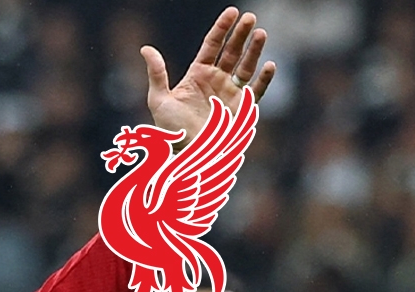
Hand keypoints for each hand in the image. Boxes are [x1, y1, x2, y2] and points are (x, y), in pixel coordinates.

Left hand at [142, 7, 275, 147]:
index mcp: (198, 75)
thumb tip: (146, 48)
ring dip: (254, 50)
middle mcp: (217, 81)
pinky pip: (257, 91)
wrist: (188, 155)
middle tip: (250, 17)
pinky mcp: (243, 109)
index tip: (231, 11)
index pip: (212, 45)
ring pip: (247, 66)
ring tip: (261, 33)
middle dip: (241, 34)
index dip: (222, 28)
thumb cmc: (171, 131)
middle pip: (232, 51)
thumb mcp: (159, 100)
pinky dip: (264, 79)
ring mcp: (232, 93)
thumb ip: (157, 73)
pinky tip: (269, 65)